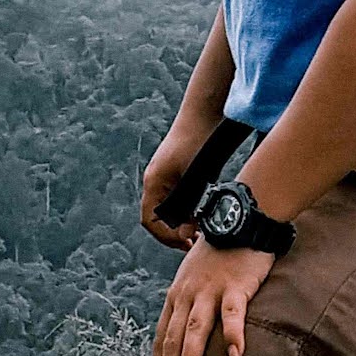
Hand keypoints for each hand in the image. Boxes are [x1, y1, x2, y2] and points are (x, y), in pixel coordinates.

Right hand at [141, 115, 219, 250]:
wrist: (204, 112)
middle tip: (194, 242)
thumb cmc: (197, 140)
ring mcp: (166, 176)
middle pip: (158, 217)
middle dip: (175, 232)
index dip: (165, 237)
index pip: (150, 221)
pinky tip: (202, 212)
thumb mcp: (194, 177)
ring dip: (182, 221)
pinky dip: (188, 209)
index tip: (184, 243)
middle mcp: (156, 181)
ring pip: (169, 208)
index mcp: (154, 183)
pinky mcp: (178, 171)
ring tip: (199, 231)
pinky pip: (178, 197)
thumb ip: (189, 206)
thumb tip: (186, 233)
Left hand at [152, 238, 273, 355]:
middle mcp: (187, 294)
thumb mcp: (193, 276)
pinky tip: (235, 355)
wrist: (240, 221)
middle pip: (174, 337)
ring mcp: (210, 290)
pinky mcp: (235, 286)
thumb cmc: (219, 252)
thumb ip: (189, 302)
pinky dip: (233, 334)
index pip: (162, 336)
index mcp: (176, 295)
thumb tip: (187, 332)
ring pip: (195, 328)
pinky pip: (233, 314)